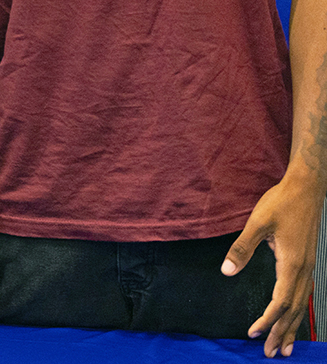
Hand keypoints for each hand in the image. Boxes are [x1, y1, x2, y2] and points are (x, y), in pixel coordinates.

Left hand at [224, 172, 324, 357]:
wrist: (307, 189)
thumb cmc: (281, 203)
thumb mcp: (257, 223)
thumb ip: (241, 248)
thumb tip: (227, 272)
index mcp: (292, 264)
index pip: (280, 302)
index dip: (267, 320)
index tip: (254, 334)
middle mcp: (305, 270)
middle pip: (293, 310)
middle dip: (282, 332)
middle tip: (273, 354)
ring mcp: (310, 267)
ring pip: (301, 304)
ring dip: (293, 326)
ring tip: (287, 347)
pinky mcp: (309, 262)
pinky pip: (304, 294)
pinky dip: (298, 311)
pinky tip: (294, 318)